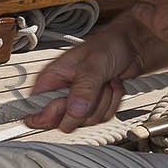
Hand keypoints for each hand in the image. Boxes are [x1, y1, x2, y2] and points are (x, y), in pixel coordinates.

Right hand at [24, 27, 140, 132]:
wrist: (133, 45)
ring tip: (105, 81)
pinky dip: (113, 103)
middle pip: (63, 122)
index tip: (65, 105)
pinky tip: (113, 86)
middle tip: (94, 86)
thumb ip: (83, 89)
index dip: (48, 115)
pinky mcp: (95, 106)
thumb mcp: (94, 64)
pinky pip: (101, 119)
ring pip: (86, 122)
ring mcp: (79, 102)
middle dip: (85, 107)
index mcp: (51, 79)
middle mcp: (62, 93)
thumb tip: (73, 111)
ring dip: (103, 102)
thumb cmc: (109, 44)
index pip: (35, 111)